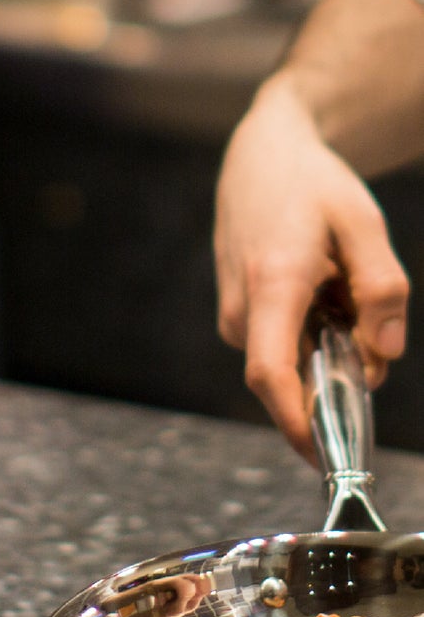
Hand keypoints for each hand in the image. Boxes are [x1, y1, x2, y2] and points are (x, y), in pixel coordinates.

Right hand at [214, 82, 408, 458]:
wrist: (259, 158)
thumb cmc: (312, 187)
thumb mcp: (364, 223)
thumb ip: (381, 289)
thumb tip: (383, 355)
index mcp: (274, 286)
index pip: (272, 376)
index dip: (296, 423)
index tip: (323, 458)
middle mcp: (244, 309)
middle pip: (291, 375)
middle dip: (335, 371)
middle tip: (362, 315)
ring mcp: (234, 314)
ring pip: (290, 359)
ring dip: (326, 343)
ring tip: (338, 283)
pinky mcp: (236, 314)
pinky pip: (281, 344)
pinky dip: (312, 330)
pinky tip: (319, 285)